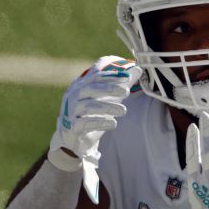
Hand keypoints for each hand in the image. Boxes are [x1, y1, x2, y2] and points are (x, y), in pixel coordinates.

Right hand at [49, 55, 138, 202]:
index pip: (95, 76)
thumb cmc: (91, 114)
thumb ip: (120, 84)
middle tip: (126, 91)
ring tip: (124, 110)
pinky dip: (100, 123)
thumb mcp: (107, 98)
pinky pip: (84, 123)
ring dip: (108, 107)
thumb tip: (137, 69)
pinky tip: (113, 124)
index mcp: (80, 85)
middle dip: (109, 88)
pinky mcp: (71, 127)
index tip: (127, 77)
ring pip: (88, 106)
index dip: (111, 75)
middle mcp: (73, 96)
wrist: (74, 139)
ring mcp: (70, 112)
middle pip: (91, 88)